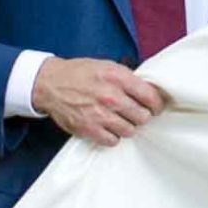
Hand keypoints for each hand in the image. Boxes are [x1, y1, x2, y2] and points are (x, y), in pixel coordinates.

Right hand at [32, 55, 166, 146]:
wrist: (50, 84)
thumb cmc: (80, 74)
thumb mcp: (107, 66)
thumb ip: (128, 78)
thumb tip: (149, 90)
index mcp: (117, 77)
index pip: (150, 96)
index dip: (157, 104)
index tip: (155, 107)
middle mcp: (110, 96)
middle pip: (143, 116)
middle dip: (142, 115)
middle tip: (136, 114)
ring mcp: (99, 114)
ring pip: (130, 130)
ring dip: (128, 126)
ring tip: (121, 120)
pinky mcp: (88, 129)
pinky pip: (113, 141)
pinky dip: (113, 136)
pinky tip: (108, 128)